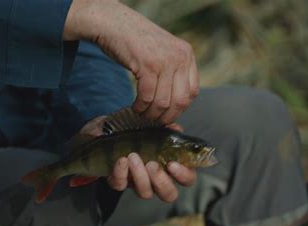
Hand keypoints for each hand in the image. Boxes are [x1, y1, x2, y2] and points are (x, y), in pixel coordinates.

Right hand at [64, 0, 198, 123]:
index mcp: (187, 54)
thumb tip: (175, 106)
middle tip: (154, 120)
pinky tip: (135, 106)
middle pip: (180, 101)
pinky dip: (140, 106)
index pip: (192, 92)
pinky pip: (147, 96)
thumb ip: (172, 73)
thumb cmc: (135, 42)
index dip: (180, 109)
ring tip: (141, 113)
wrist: (114, 24)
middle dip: (166, 116)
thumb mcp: (163, 53)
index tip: (167, 114)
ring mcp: (164, 60)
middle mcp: (180, 57)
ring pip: (163, 102)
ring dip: (150, 114)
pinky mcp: (147, 64)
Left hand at [80, 117, 196, 202]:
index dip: (183, 175)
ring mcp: (137, 182)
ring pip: (145, 192)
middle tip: (153, 166)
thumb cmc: (134, 128)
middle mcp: (156, 178)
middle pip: (169, 195)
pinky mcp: (119, 181)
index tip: (172, 164)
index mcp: (169, 165)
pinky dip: (121, 173)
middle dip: (162, 183)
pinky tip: (121, 160)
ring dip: (140, 176)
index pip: (186, 178)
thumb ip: (165, 128)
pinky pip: (121, 185)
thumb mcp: (150, 124)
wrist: (105, 128)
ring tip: (133, 156)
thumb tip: (176, 129)